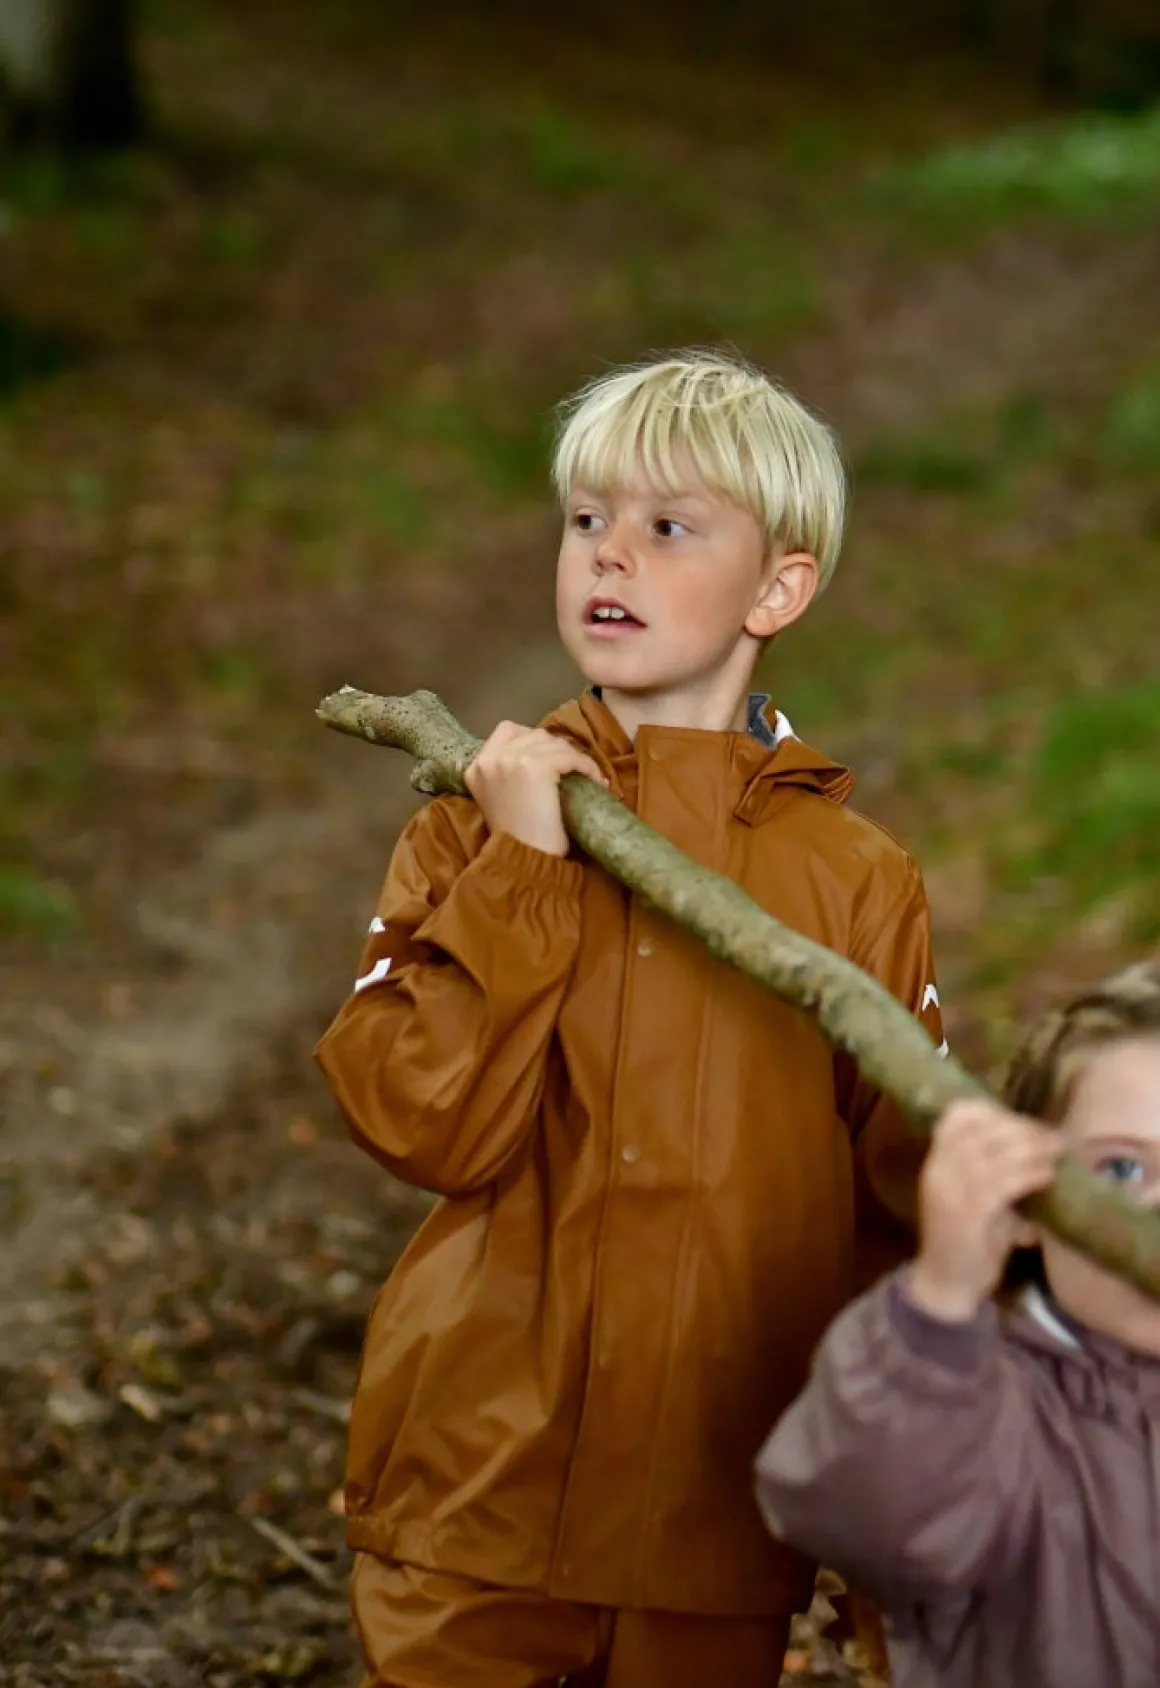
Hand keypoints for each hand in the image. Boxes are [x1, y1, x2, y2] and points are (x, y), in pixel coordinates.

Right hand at [464, 721, 607, 856]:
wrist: (522, 862)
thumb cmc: (517, 840)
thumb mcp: (501, 800)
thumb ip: (508, 776)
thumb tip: (545, 760)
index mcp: (476, 768)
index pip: (506, 731)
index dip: (534, 741)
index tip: (551, 758)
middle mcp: (489, 759)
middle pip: (533, 734)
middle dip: (556, 750)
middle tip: (574, 769)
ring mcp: (511, 759)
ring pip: (554, 743)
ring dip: (573, 759)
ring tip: (587, 777)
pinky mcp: (535, 766)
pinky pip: (570, 756)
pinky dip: (587, 767)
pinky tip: (595, 782)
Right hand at [908, 1100, 1063, 1321]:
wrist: (946, 1283)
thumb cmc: (967, 1240)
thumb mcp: (975, 1198)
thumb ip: (994, 1172)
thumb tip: (1037, 1148)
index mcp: (936, 1162)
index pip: (956, 1117)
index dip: (993, 1112)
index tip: (1025, 1120)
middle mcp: (938, 1171)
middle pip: (981, 1131)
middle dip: (1021, 1128)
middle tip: (1051, 1135)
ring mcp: (950, 1192)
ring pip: (992, 1155)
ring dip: (1030, 1149)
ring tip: (1056, 1150)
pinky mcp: (966, 1216)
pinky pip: (1000, 1185)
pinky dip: (1027, 1176)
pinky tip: (1047, 1176)